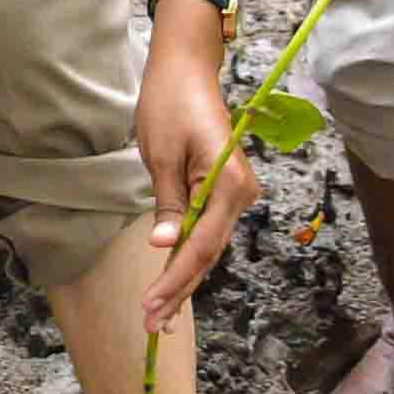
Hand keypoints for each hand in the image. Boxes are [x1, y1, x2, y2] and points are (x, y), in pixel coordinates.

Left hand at [137, 44, 255, 328]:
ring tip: (159, 315)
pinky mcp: (225, 191)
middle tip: (152, 324)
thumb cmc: (170, 103)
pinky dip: (188, 256)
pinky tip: (172, 284)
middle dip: (179, 289)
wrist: (186, 69)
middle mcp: (241, 193)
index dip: (176, 279)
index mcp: (228, 182)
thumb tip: (166, 245)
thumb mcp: (160, 154)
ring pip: (208, 246)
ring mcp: (237, 193)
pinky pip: (208, 231)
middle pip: (208, 252)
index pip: (201, 244)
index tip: (151, 306)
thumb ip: (168, 203)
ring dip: (184, 279)